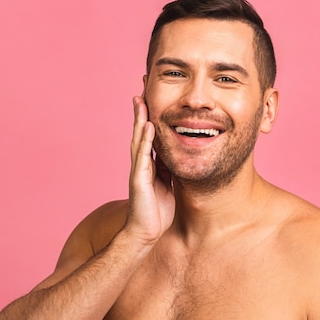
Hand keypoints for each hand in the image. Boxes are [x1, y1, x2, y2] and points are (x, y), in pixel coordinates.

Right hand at [124, 96, 174, 246]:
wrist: (145, 234)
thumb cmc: (157, 212)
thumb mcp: (168, 184)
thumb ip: (170, 169)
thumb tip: (181, 156)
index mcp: (150, 163)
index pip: (150, 133)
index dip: (150, 114)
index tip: (152, 94)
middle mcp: (141, 163)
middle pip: (141, 130)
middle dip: (142, 108)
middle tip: (142, 85)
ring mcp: (138, 170)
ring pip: (139, 139)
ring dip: (140, 118)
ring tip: (141, 98)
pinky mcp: (139, 180)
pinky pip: (143, 156)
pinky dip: (146, 140)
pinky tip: (148, 125)